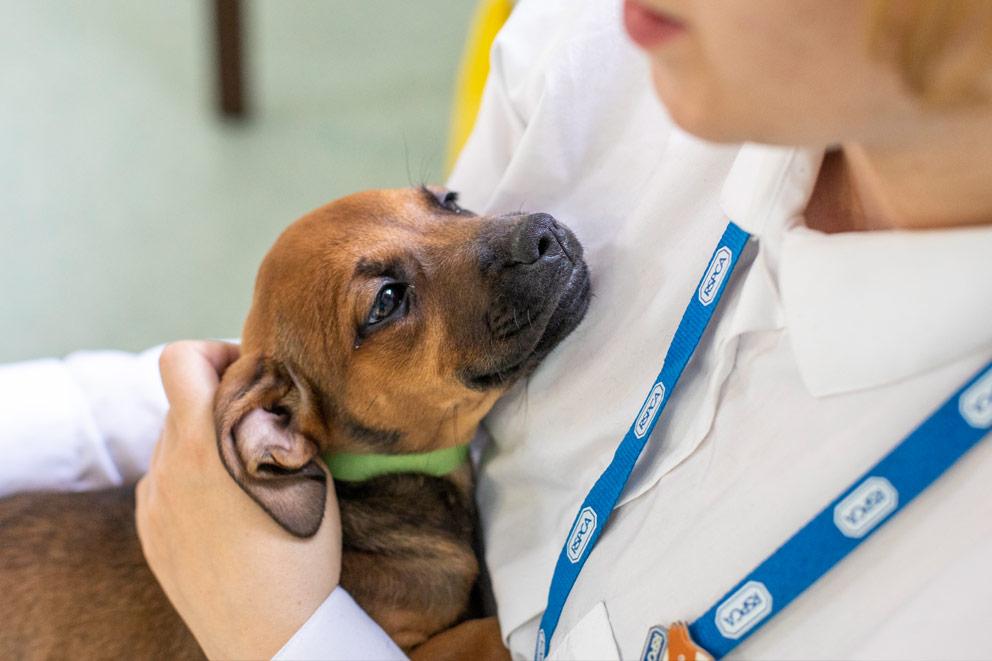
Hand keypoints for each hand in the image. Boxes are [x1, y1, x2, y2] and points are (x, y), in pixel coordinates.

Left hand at [136, 340, 341, 659]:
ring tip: (246, 477)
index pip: (178, 360)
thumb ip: (275, 425)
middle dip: (219, 403)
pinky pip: (166, 484)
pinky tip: (226, 511)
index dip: (213, 353)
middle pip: (181, 403)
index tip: (247, 375)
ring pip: (173, 444)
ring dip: (206, 443)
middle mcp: (167, 468)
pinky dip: (192, 480)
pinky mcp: (150, 534)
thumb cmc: (299, 554)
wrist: (270, 634)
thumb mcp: (305, 474)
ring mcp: (153, 503)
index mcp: (203, 443)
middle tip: (261, 428)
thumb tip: (268, 398)